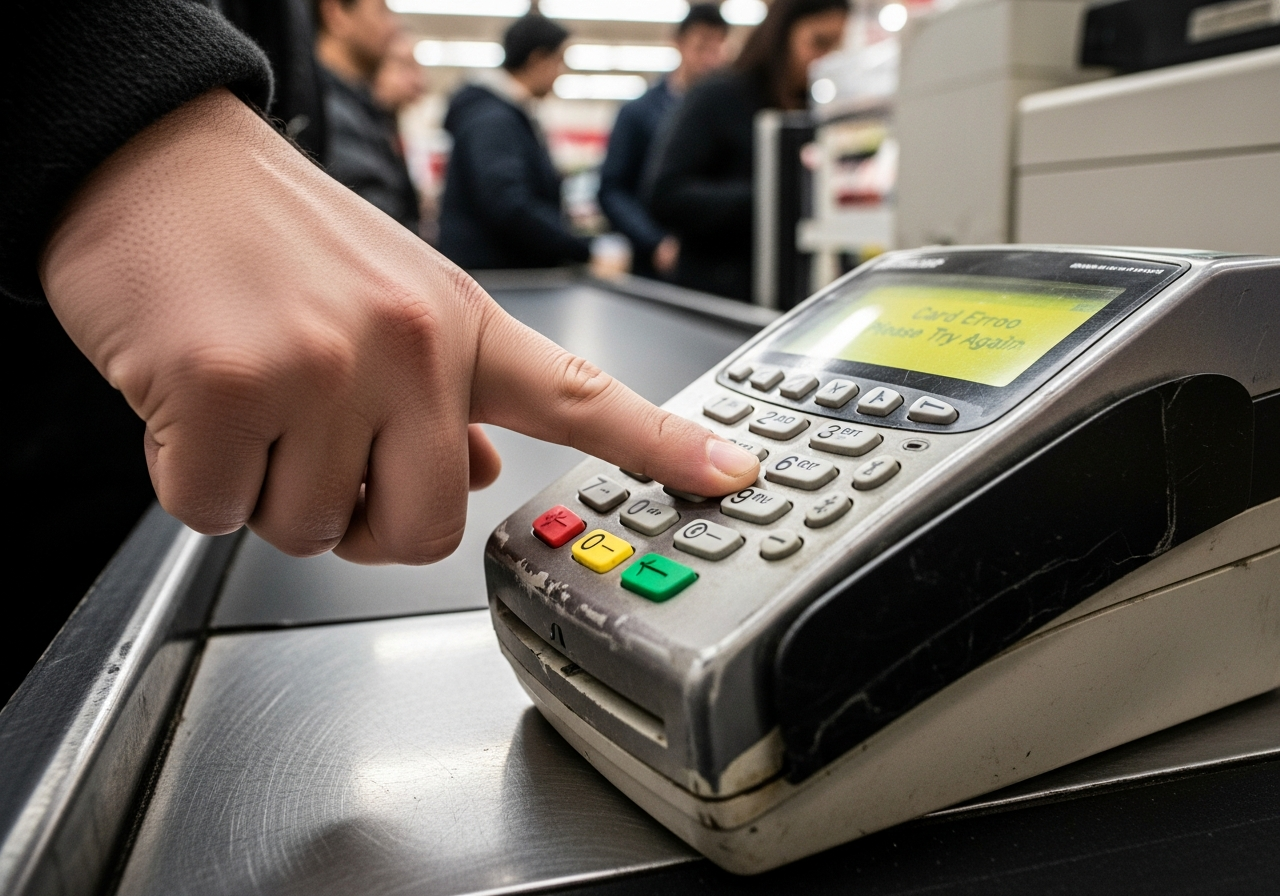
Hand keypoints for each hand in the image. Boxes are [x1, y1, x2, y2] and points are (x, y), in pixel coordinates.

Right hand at [40, 89, 758, 563]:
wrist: (154, 159)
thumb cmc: (272, 235)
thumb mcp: (394, 301)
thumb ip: (450, 393)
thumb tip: (484, 474)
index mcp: (460, 325)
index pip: (581, 397)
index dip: (662, 447)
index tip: (733, 478)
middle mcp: (407, 346)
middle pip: (420, 534)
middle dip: (363, 522)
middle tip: (323, 458)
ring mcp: (318, 368)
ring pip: (307, 531)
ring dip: (269, 489)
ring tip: (252, 398)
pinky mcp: (221, 390)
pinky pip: (216, 512)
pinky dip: (195, 479)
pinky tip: (194, 401)